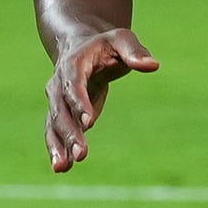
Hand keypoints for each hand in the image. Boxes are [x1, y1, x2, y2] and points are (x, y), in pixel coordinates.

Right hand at [46, 27, 161, 172]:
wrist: (80, 46)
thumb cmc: (105, 45)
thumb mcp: (122, 39)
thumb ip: (134, 51)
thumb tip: (153, 65)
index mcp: (73, 65)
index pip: (73, 85)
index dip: (79, 103)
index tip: (89, 122)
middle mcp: (59, 85)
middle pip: (61, 111)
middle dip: (70, 133)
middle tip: (82, 154)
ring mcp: (58, 102)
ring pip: (54, 125)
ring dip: (58, 146)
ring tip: (62, 168)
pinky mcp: (62, 115)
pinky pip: (56, 133)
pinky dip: (59, 150)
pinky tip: (63, 168)